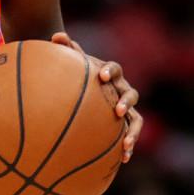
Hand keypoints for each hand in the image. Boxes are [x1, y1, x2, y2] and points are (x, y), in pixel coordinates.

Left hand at [50, 33, 143, 162]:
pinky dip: (130, 145)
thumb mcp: (73, 62)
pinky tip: (123, 159)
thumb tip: (56, 35)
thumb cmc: (80, 75)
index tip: (101, 76)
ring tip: (126, 143)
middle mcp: (122, 90)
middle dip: (126, 101)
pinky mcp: (126, 124)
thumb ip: (66, 48)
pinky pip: (131, 134)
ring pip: (137, 118)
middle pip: (131, 93)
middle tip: (118, 111)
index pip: (114, 68)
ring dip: (134, 130)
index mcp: (109, 73)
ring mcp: (126, 108)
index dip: (109, 71)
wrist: (88, 89)